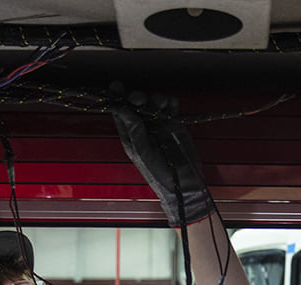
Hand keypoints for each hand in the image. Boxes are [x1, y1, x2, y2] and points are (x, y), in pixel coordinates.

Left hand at [110, 88, 214, 225]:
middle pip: (137, 105)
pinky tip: (172, 106)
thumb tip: (123, 109)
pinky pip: (171, 108)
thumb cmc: (159, 173)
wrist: (183, 182)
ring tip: (161, 104)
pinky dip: (171, 103)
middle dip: (138, 98)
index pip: (121, 113)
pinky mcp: (174, 124)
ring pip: (154, 103)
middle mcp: (143, 128)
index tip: (117, 85)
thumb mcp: (143, 152)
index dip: (118, 98)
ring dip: (156, 99)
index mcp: (131, 135)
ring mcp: (159, 125)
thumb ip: (134, 130)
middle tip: (141, 99)